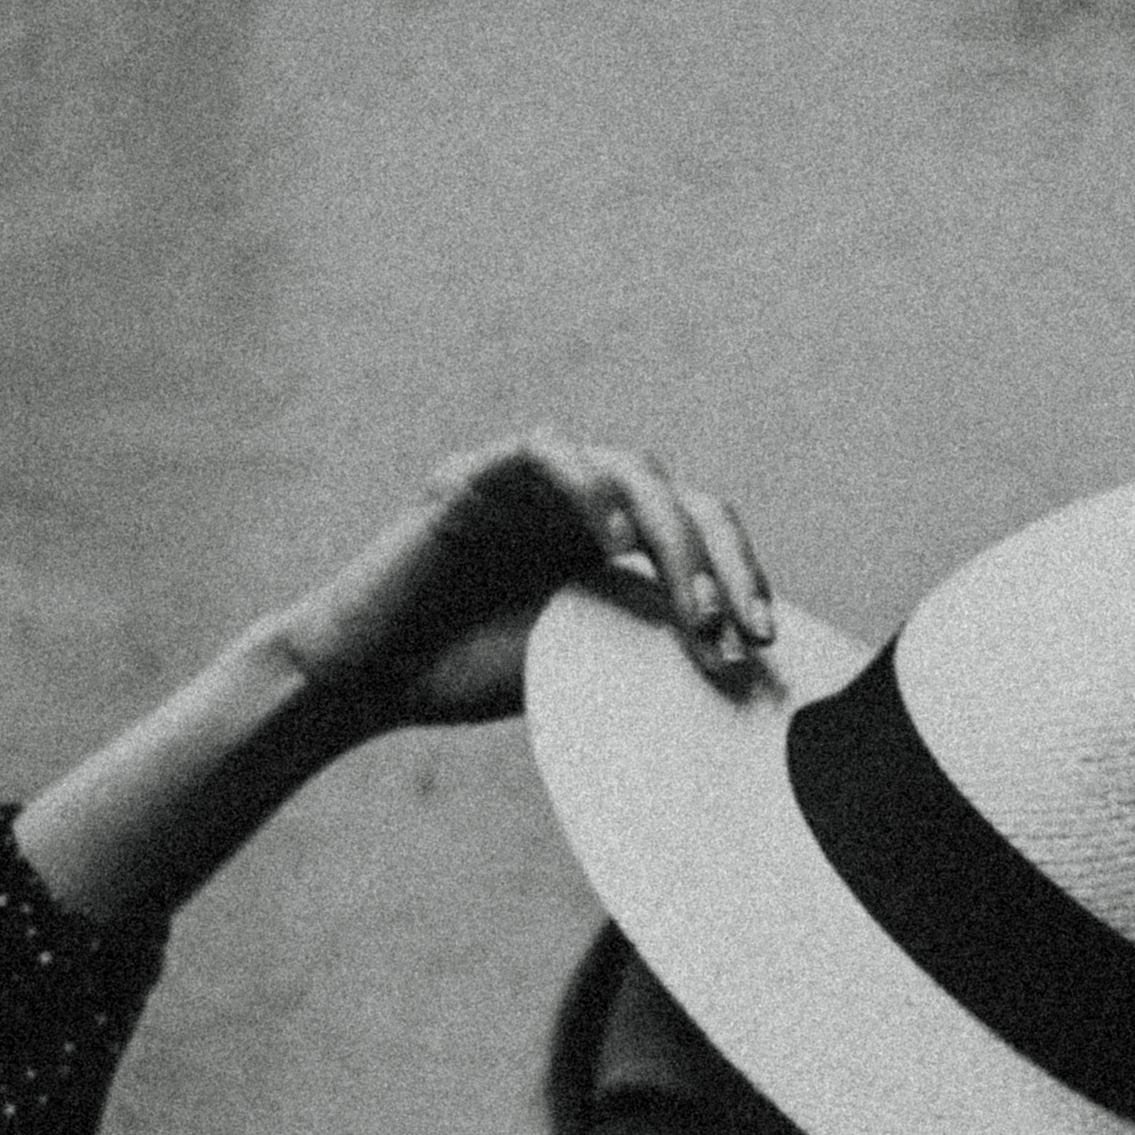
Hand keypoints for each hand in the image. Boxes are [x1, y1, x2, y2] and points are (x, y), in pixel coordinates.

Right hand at [283, 434, 775, 727]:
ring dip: (672, 537)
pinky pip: (545, 452)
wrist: (368, 682)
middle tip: (740, 629)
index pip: (700, 536)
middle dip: (721, 563)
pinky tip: (615, 540)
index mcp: (611, 542)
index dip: (741, 577)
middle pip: (681, 499)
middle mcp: (580, 502)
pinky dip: (589, 488)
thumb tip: (743, 656)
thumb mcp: (583, 662)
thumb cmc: (468, 674)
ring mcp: (530, 482)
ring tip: (692, 605)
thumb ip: (647, 639)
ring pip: (630, 470)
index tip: (766, 639)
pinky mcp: (476, 474)